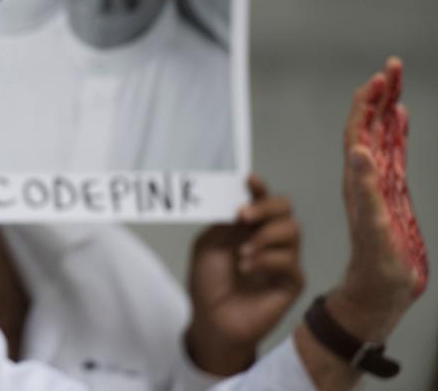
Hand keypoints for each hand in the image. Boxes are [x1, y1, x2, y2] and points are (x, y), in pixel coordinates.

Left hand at [185, 175, 303, 375]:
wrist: (212, 320)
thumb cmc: (208, 283)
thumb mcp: (208, 245)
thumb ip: (225, 222)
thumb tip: (241, 199)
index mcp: (249, 227)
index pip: (262, 200)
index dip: (259, 188)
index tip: (249, 180)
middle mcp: (269, 239)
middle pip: (285, 209)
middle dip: (266, 206)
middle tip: (243, 216)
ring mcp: (283, 260)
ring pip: (292, 230)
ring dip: (264, 236)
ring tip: (241, 252)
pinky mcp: (291, 282)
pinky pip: (289, 261)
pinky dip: (265, 260)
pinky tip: (246, 269)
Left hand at [325, 57, 427, 340]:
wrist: (379, 292)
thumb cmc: (376, 266)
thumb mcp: (372, 227)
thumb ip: (365, 190)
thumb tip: (359, 150)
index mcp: (357, 178)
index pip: (357, 131)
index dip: (365, 104)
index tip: (379, 78)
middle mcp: (364, 175)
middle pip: (368, 125)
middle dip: (379, 95)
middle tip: (392, 65)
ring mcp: (379, 182)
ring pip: (381, 134)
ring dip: (387, 107)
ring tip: (394, 80)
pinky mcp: (391, 194)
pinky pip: (393, 154)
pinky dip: (396, 132)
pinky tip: (401, 118)